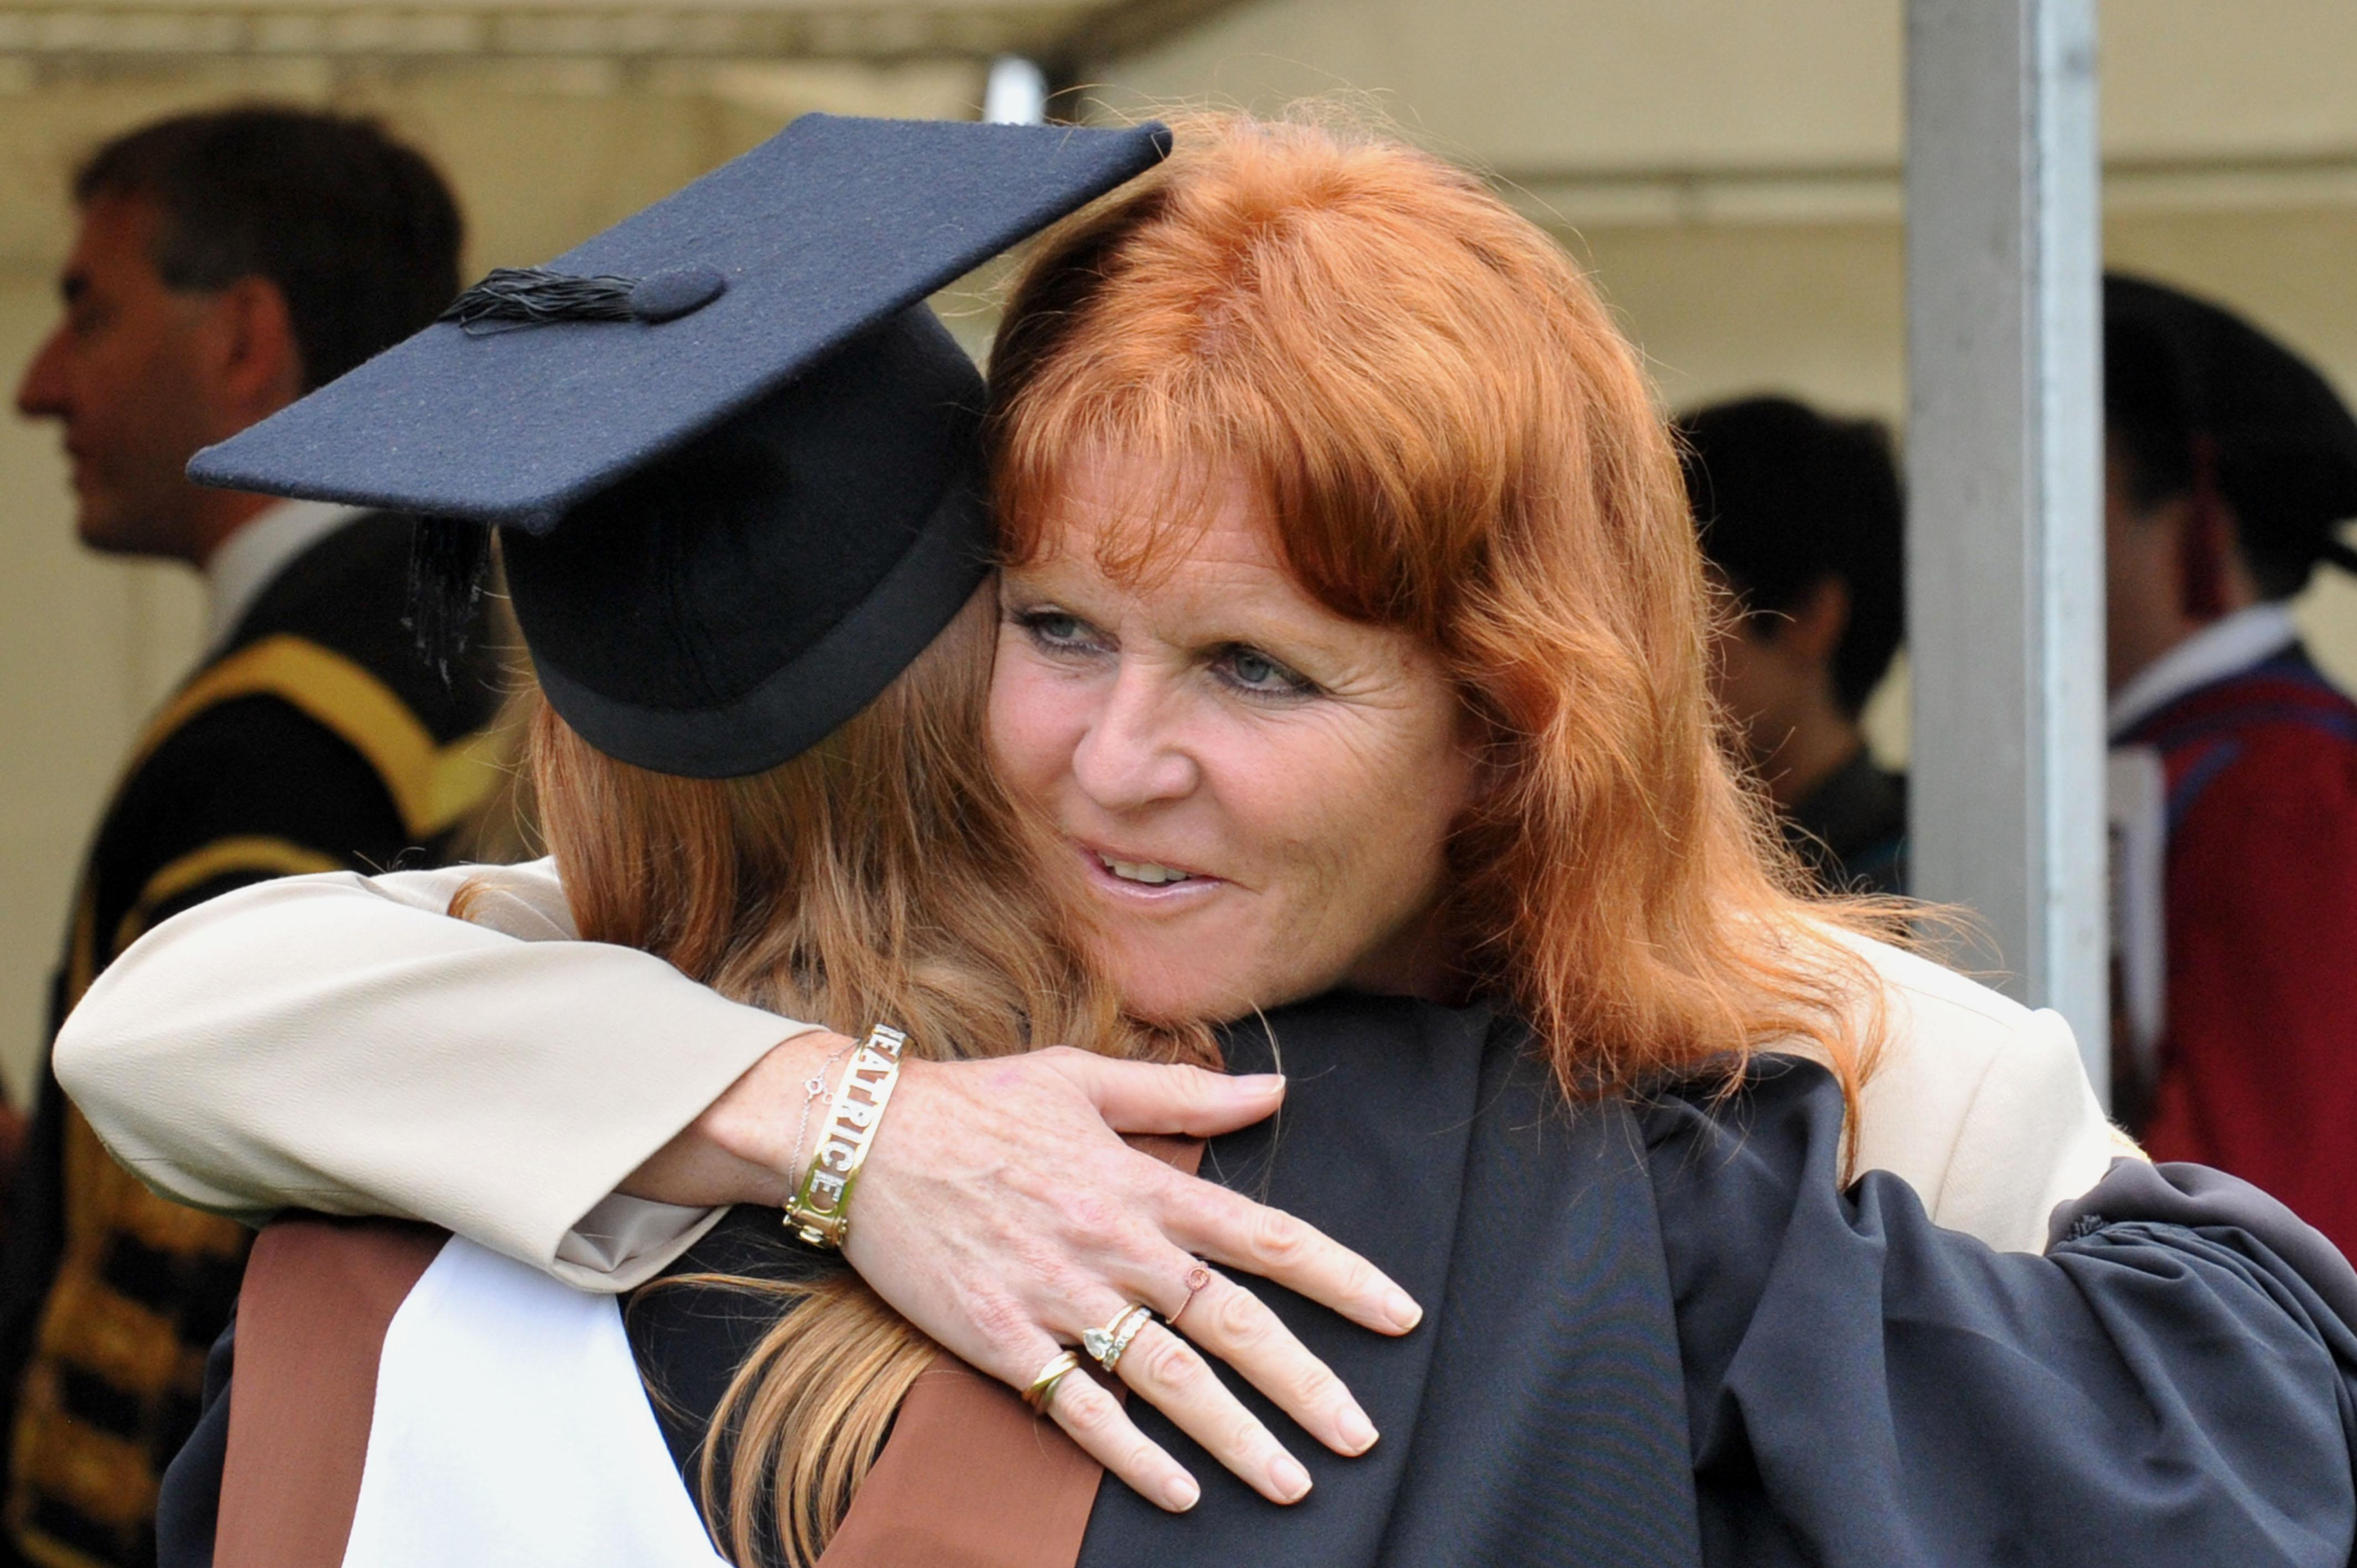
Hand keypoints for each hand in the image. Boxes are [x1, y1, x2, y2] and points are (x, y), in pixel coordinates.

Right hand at [656, 1036, 1421, 1511]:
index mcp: (1142, 1181)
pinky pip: (1081, 1408)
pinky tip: (1178, 1492)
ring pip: (1168, 1378)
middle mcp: (1114, 1244)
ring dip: (1235, 1435)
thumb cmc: (977, 1101)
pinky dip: (1132, 1455)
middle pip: (1231, 1322)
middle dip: (1304, 1383)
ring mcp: (1060, 1297)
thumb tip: (1275, 1089)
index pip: (1263, 1235)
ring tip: (1291, 1483)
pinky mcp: (1005, 1340)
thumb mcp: (1084, 1077)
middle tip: (1361, 1435)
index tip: (1399, 1316)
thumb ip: (1186, 1092)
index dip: (1340, 1277)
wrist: (863, 1137)